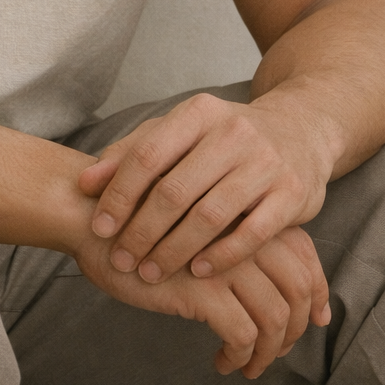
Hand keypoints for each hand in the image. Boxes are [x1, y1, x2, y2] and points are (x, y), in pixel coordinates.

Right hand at [73, 220, 329, 378]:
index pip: (304, 254)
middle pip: (299, 287)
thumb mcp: (195, 218)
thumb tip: (271, 271)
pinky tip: (222, 361)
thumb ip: (236, 233)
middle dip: (298, 326)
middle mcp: (243, 234)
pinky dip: (240, 355)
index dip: (317, 289)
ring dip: (269, 351)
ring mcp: (223, 260)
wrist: (93, 216)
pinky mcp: (200, 288)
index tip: (315, 317)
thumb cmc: (141, 217)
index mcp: (245, 212)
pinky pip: (242, 334)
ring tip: (251, 364)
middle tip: (279, 349)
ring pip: (276, 317)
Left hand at [77, 92, 333, 282]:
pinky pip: (252, 233)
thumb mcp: (180, 132)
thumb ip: (131, 153)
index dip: (120, 195)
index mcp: (198, 112)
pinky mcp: (292, 193)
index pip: (148, 155)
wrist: (300, 129)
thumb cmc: (225, 138)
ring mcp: (265, 162)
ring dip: (175, 250)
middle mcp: (233, 132)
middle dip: (142, 230)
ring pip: (210, 215)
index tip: (100, 228)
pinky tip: (197, 272)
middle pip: (175, 190)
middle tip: (122, 259)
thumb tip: (84, 183)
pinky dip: (221, 256)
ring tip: (152, 272)